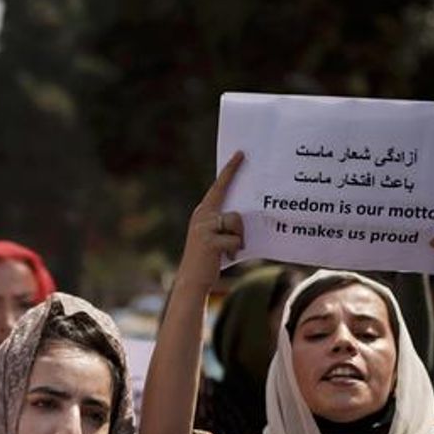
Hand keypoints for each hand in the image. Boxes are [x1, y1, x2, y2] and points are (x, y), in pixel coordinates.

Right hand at [179, 151, 245, 289]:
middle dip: (240, 226)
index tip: (241, 154)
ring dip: (238, 239)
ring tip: (229, 251)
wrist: (192, 279)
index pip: (219, 187)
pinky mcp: (209, 240)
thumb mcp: (215, 236)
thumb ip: (223, 222)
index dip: (230, 170)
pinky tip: (226, 258)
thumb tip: (242, 214)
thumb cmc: (209, 258)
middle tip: (238, 218)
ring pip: (236, 222)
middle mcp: (201, 215)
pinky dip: (235, 250)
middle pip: (235, 210)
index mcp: (203, 212)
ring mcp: (203, 227)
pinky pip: (234, 240)